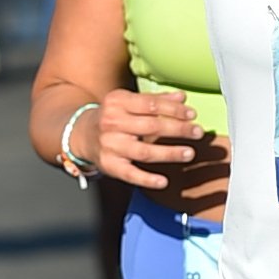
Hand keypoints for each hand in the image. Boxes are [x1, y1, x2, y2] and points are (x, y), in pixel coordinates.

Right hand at [93, 87, 213, 194]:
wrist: (81, 134)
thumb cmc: (113, 117)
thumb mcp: (129, 103)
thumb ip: (155, 100)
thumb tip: (182, 97)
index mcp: (118, 102)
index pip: (150, 105)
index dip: (174, 109)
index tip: (192, 115)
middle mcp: (111, 123)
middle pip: (150, 127)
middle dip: (177, 129)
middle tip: (197, 132)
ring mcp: (110, 145)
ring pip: (144, 151)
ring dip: (169, 153)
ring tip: (189, 153)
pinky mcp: (109, 165)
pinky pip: (130, 174)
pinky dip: (147, 179)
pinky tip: (164, 181)